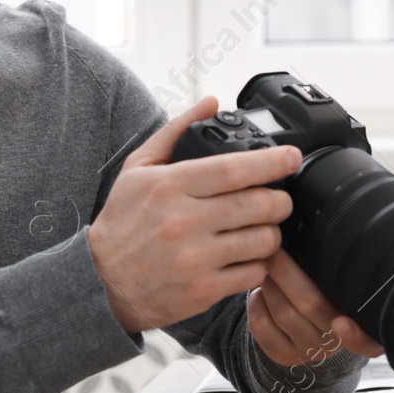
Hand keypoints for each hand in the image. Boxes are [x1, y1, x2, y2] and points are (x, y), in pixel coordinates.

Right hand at [89, 97, 300, 332]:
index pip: (232, 169)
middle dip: (281, 200)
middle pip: (258, 205)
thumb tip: (211, 102)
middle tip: (280, 198)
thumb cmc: (122, 222)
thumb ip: (176, 131)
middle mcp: (183, 221)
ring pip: (263, 241)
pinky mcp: (203, 290)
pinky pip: (253, 274)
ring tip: (263, 227)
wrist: (101, 282)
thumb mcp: (138, 168)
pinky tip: (247, 256)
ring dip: (273, 232)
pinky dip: (259, 264)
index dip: (271, 162)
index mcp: (170, 186)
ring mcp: (195, 259)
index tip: (292, 157)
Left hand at [246, 249, 384, 366]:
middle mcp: (337, 342)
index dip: (357, 336)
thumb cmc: (324, 290)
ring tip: (267, 263)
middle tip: (275, 246)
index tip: (342, 322)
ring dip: (271, 282)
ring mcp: (310, 351)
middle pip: (312, 304)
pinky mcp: (283, 355)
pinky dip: (257, 301)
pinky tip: (261, 290)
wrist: (303, 326)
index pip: (369, 342)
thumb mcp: (338, 280)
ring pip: (283, 313)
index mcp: (362, 323)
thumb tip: (323, 224)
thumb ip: (337, 267)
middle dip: (288, 270)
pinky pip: (262, 325)